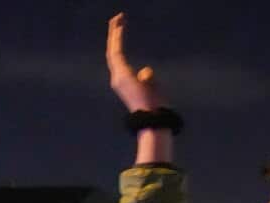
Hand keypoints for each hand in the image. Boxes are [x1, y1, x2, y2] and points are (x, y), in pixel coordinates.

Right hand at [106, 13, 172, 163]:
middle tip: (118, 19)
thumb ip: (148, 79)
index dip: (119, 44)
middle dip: (115, 35)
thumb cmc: (155, 106)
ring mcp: (118, 76)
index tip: (122, 31)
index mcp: (125, 83)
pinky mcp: (120, 73)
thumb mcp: (153, 88)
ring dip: (115, 33)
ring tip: (118, 17)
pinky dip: (118, 37)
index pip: (120, 60)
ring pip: (113, 50)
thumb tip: (145, 70)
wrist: (153, 117)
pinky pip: (117, 51)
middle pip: (113, 52)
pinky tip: (119, 25)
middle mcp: (118, 79)